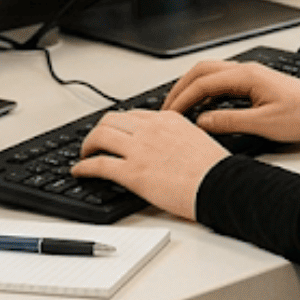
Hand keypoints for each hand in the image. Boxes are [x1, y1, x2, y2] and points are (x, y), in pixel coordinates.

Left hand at [73, 110, 227, 220]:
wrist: (219, 185)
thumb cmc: (214, 169)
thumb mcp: (197, 138)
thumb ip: (176, 135)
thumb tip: (166, 145)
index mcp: (168, 119)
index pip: (133, 114)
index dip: (118, 123)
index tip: (114, 131)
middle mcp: (151, 129)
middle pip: (111, 120)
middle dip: (98, 130)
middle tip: (95, 141)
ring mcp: (140, 149)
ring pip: (100, 136)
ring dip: (87, 145)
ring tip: (84, 154)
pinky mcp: (132, 172)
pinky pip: (99, 164)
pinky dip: (84, 167)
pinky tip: (80, 170)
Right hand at [161, 60, 299, 142]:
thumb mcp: (264, 124)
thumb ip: (230, 121)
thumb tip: (202, 121)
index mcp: (247, 76)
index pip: (203, 82)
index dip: (182, 99)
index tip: (169, 115)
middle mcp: (246, 70)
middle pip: (202, 71)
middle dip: (181, 88)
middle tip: (166, 109)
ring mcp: (250, 74)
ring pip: (211, 74)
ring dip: (192, 88)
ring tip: (179, 108)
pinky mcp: (254, 82)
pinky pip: (222, 81)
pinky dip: (206, 91)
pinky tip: (202, 107)